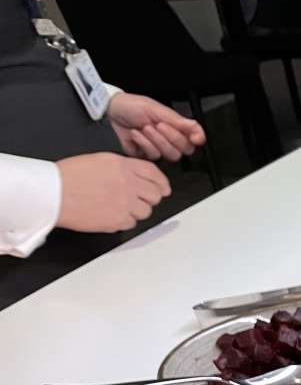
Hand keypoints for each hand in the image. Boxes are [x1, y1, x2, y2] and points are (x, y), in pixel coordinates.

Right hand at [55, 152, 171, 231]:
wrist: (52, 193)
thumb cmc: (67, 176)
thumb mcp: (98, 161)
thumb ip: (122, 168)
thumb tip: (137, 177)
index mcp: (122, 166)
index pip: (154, 174)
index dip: (162, 182)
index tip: (164, 188)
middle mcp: (128, 184)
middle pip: (155, 195)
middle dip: (150, 197)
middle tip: (140, 199)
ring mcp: (125, 203)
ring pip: (146, 211)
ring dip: (137, 210)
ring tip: (120, 206)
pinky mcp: (118, 220)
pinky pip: (131, 223)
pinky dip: (124, 220)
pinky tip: (110, 213)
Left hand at [108, 92, 205, 161]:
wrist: (111, 112)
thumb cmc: (132, 106)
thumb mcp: (156, 109)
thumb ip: (178, 121)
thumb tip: (196, 128)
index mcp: (176, 125)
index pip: (195, 136)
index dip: (197, 137)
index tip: (195, 137)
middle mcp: (170, 138)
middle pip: (185, 149)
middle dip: (171, 137)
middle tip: (159, 125)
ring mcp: (159, 147)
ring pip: (171, 155)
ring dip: (157, 140)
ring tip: (145, 128)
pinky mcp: (147, 155)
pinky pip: (153, 156)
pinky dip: (144, 144)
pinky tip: (136, 134)